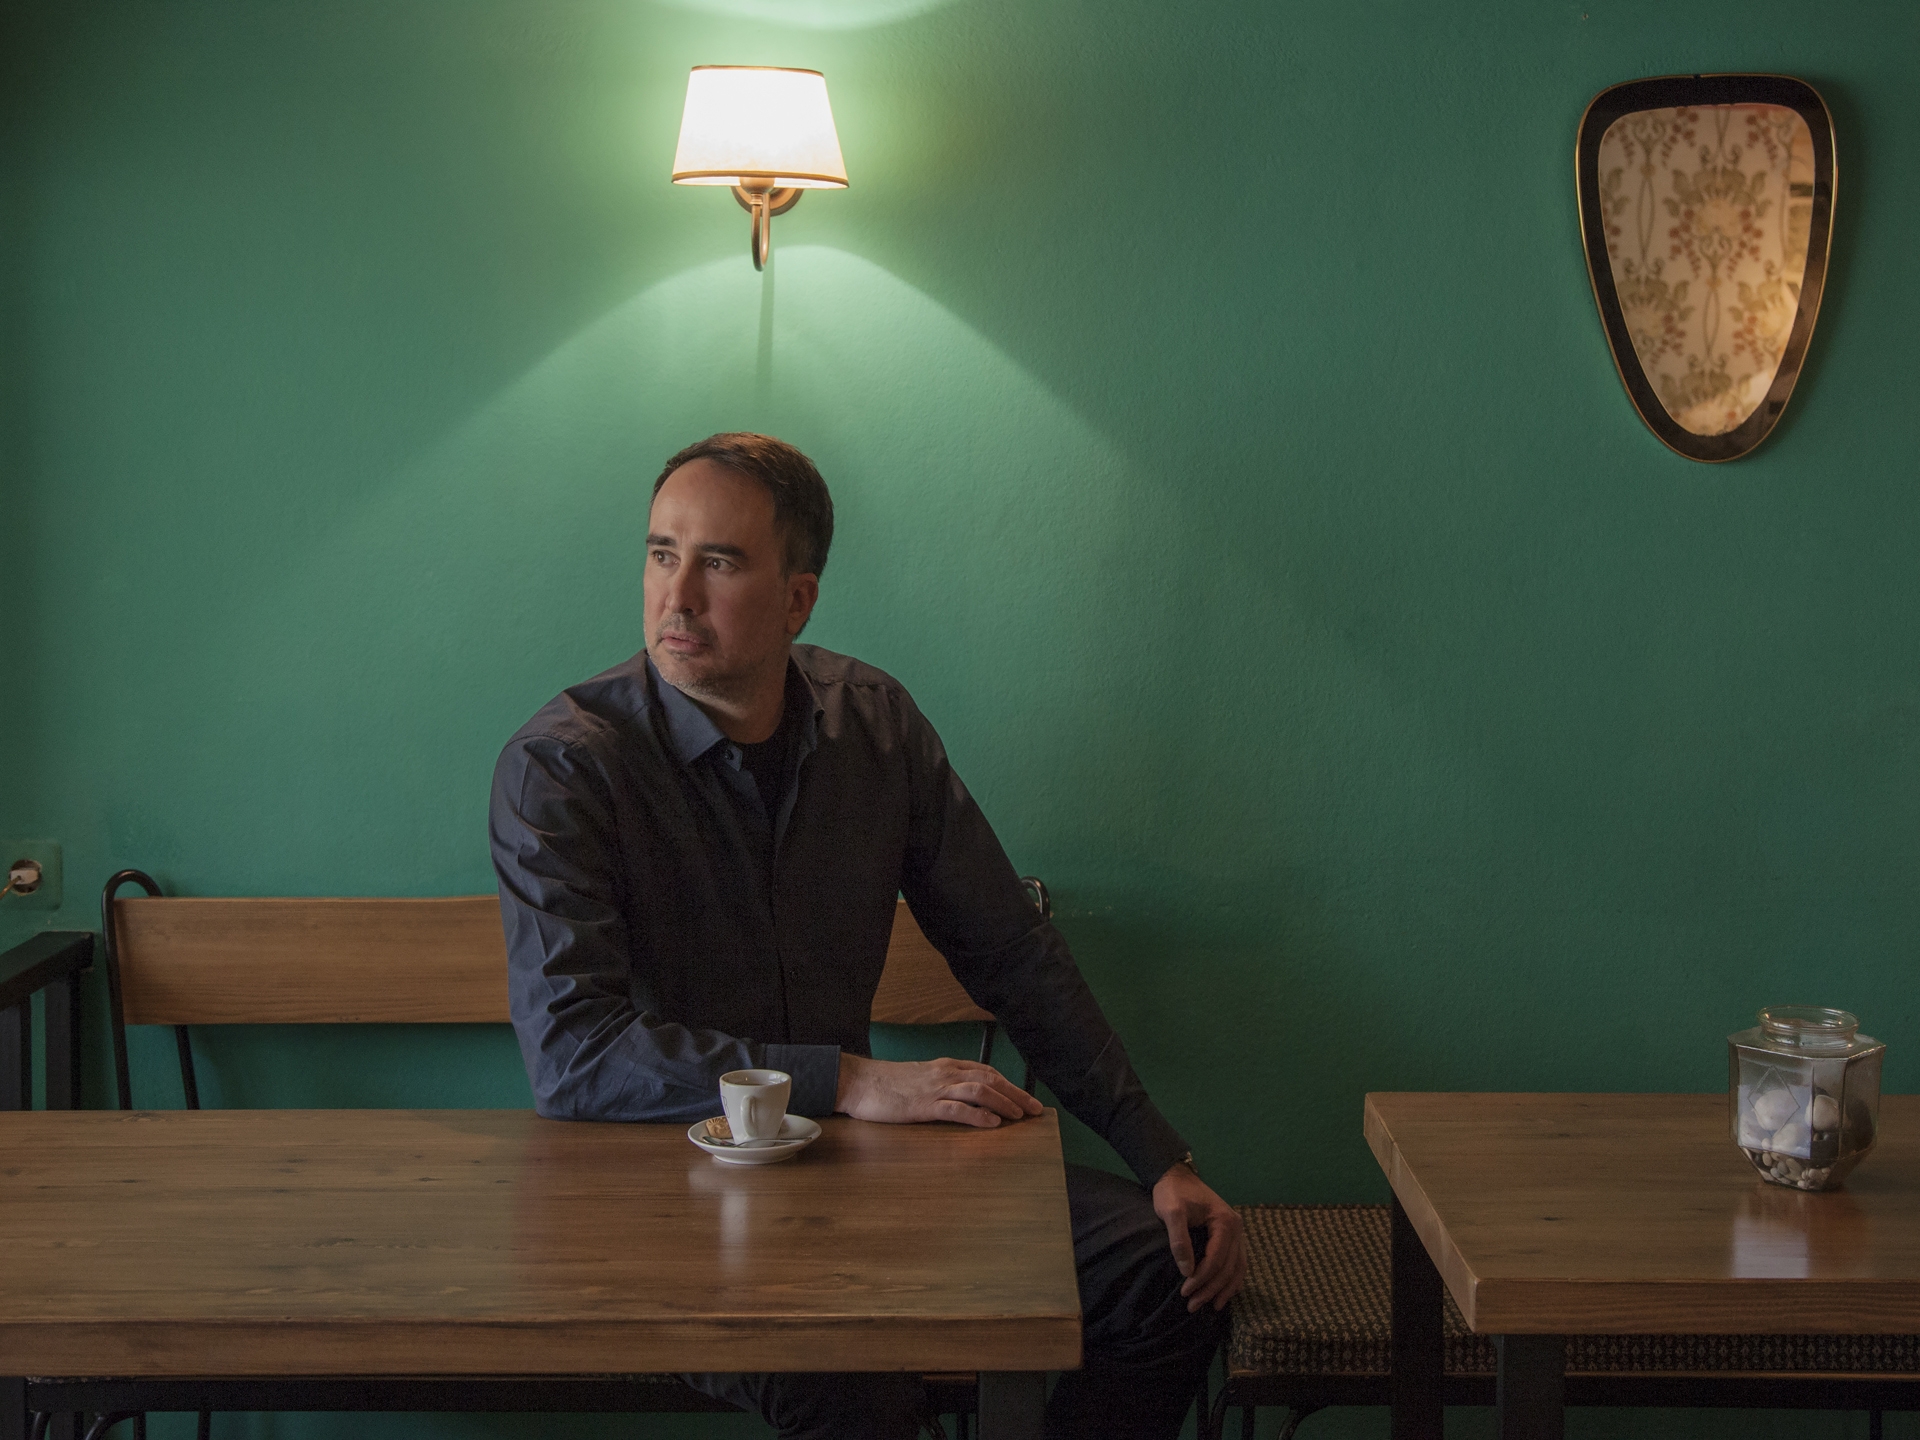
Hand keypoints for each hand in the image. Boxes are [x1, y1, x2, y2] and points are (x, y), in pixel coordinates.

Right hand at [835, 1053, 1042, 1127]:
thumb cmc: (886, 1084)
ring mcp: (935, 1089)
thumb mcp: (919, 1078)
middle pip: (990, 1079)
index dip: (1009, 1084)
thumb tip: (962, 1096)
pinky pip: (956, 1109)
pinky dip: (977, 1116)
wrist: (858, 1081)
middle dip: (1016, 1094)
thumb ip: (941, 1083)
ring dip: (1003, 1103)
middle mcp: (945, 1073)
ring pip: (979, 1091)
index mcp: (945, 1066)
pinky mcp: (923, 1106)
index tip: (1026, 1098)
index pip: (986, 1071)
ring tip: (1019, 1116)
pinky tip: (992, 1124)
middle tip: (1035, 1110)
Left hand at [1152, 1162, 1247, 1312]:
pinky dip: (1232, 1280)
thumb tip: (1188, 1271)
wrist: (1177, 1176)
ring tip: (1211, 1307)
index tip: (1185, 1292)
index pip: (1217, 1258)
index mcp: (1224, 1221)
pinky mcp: (1231, 1236)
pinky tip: (1223, 1293)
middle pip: (1228, 1267)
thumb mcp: (1171, 1212)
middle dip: (1211, 1289)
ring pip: (1237, 1268)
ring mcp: (1236, 1232)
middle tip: (1192, 1306)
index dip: (1202, 1278)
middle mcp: (1236, 1227)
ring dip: (1224, 1289)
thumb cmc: (1172, 1192)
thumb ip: (1179, 1240)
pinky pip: (1237, 1262)